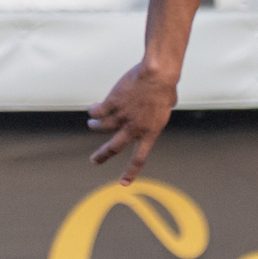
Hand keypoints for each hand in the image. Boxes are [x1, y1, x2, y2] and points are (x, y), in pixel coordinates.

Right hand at [88, 61, 179, 183]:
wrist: (157, 75)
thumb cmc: (166, 88)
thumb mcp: (166, 108)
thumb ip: (155, 116)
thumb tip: (148, 114)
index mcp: (151, 132)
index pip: (139, 158)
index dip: (130, 172)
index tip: (123, 183)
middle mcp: (134, 128)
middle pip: (114, 148)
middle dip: (102, 156)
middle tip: (94, 161)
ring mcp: (121, 116)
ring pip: (101, 128)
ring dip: (94, 127)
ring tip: (91, 124)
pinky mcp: (112, 103)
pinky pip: (97, 111)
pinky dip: (93, 111)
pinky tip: (92, 109)